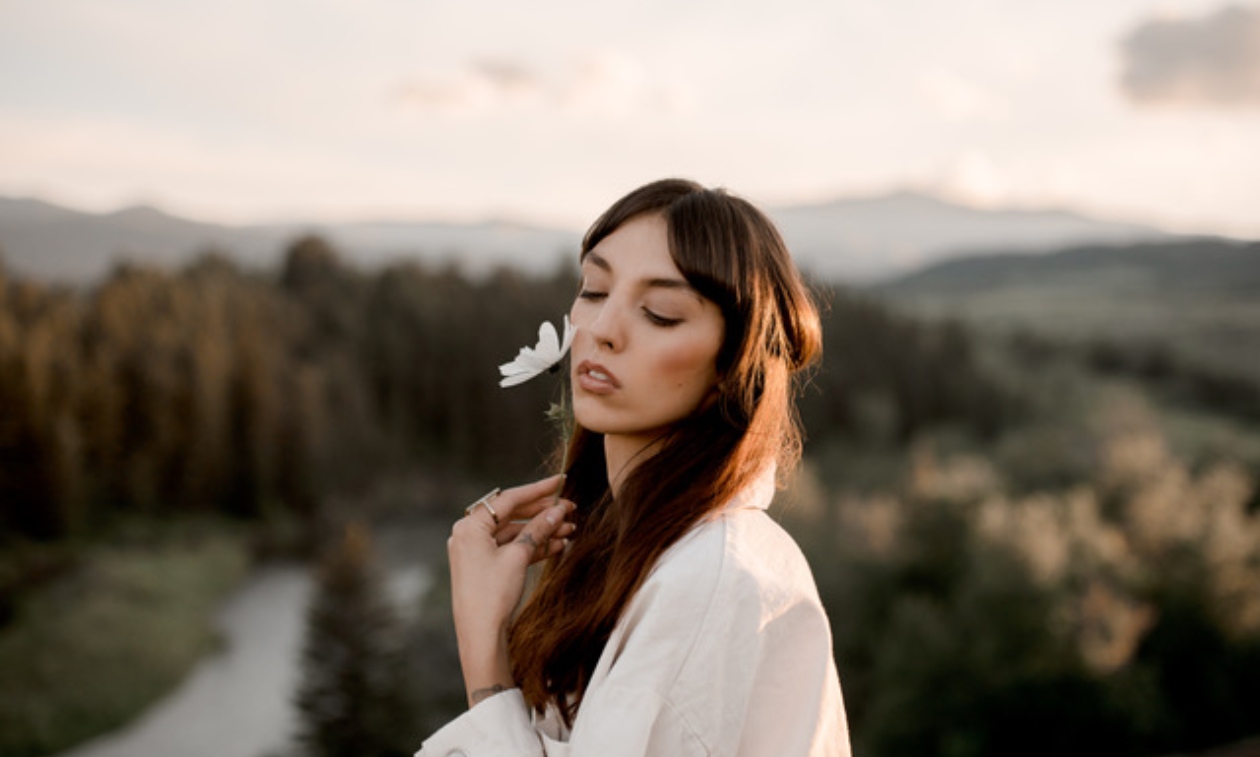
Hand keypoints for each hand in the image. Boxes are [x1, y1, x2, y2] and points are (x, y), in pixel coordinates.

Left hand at [447, 474, 575, 704]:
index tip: (560, 481)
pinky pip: (510, 549)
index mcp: (470, 526)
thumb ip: (538, 529)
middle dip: (542, 513)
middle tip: (570, 509)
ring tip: (570, 530)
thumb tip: (558, 511)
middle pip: (512, 515)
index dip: (538, 490)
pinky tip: (557, 546)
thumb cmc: (492, 595)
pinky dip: (532, 547)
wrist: (481, 636)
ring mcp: (475, 551)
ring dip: (541, 532)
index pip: (509, 499)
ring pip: (514, 533)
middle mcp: (469, 535)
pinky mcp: (484, 567)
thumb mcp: (519, 557)